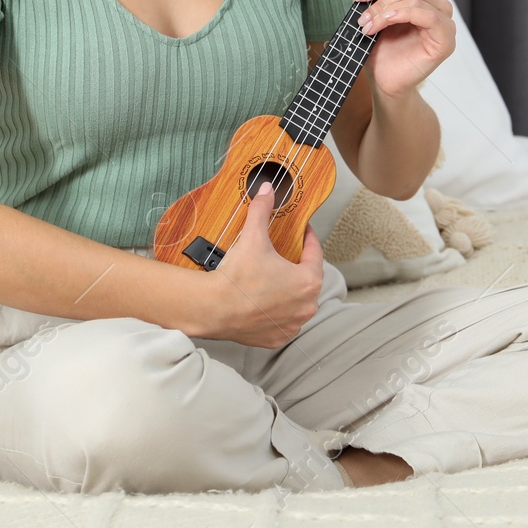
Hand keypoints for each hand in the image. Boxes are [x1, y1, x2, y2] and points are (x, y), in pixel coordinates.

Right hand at [201, 181, 323, 347]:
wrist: (213, 308)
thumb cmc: (237, 276)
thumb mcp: (253, 237)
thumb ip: (263, 210)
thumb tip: (268, 189)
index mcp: (308, 281)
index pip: (315, 254)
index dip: (308, 239)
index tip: (303, 231)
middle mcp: (306, 306)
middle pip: (307, 279)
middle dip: (298, 266)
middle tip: (286, 254)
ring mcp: (292, 325)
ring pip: (297, 303)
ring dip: (289, 291)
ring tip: (275, 278)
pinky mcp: (277, 338)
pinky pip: (283, 322)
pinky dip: (277, 312)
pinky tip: (266, 302)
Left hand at [351, 0, 455, 98]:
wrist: (383, 81)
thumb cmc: (379, 49)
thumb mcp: (368, 9)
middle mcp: (437, 6)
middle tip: (362, 18)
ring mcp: (445, 22)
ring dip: (386, 10)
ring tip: (369, 26)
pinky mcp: (446, 39)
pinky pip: (428, 15)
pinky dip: (403, 14)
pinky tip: (387, 22)